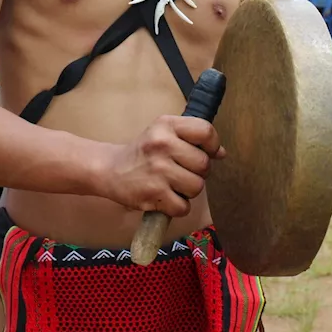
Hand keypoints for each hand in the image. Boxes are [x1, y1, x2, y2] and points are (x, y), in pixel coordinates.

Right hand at [96, 116, 225, 215]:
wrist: (110, 169)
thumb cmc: (143, 152)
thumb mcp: (164, 133)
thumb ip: (193, 139)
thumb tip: (221, 153)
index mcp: (166, 125)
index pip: (206, 131)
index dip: (213, 145)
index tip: (207, 152)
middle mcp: (162, 144)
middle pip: (204, 165)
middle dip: (197, 172)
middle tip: (181, 171)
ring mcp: (158, 170)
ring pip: (197, 187)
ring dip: (188, 191)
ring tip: (172, 184)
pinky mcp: (153, 193)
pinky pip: (183, 206)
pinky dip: (177, 206)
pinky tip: (165, 197)